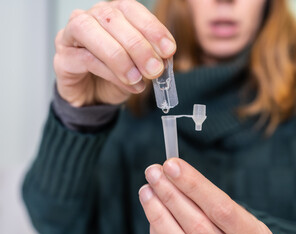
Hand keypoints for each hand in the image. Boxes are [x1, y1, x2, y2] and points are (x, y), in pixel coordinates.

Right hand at [54, 0, 175, 106]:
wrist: (94, 98)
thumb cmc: (116, 76)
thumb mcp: (140, 67)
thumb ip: (150, 58)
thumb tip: (163, 58)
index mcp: (112, 14)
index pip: (131, 9)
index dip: (151, 28)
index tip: (168, 50)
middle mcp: (91, 18)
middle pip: (112, 18)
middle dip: (138, 46)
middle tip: (155, 69)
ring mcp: (71, 35)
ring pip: (91, 32)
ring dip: (119, 57)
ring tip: (138, 79)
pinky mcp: (62, 58)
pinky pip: (84, 59)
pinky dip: (110, 73)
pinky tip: (127, 85)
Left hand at [139, 158, 274, 233]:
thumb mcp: (240, 218)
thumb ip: (212, 201)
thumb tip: (174, 174)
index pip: (221, 207)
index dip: (194, 185)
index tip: (171, 165)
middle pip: (197, 224)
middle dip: (171, 195)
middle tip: (153, 172)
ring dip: (158, 212)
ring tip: (146, 190)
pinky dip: (158, 229)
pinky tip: (153, 210)